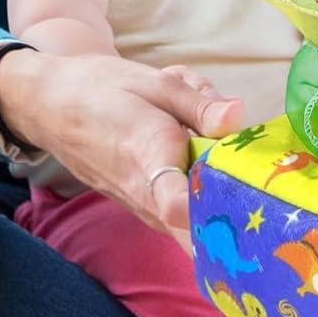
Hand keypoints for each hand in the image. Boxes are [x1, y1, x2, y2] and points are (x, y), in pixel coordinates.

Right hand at [0, 48, 242, 248]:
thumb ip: (199, 103)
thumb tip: (237, 117)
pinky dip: (205, 199)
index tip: (248, 198)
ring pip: (198, 229)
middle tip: (261, 190)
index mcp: (148, 153)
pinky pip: (187, 220)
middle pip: (202, 234)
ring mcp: (146, 210)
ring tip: (225, 159)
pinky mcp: (148, 213)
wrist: (56, 108)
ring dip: (222, 200)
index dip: (215, 206)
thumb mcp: (154, 82)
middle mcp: (146, 194)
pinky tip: (204, 160)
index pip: (178, 203)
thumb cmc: (105, 90)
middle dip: (238, 217)